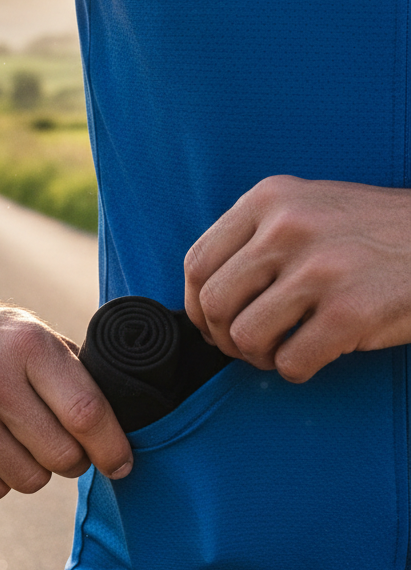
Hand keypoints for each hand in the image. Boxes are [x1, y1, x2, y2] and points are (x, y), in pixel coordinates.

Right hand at [0, 299, 133, 499]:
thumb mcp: (37, 335)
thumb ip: (77, 379)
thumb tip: (118, 436)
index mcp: (28, 346)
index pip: (86, 414)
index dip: (112, 448)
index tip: (120, 463)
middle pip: (62, 456)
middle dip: (75, 459)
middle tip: (63, 444)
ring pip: (29, 480)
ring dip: (36, 469)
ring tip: (22, 441)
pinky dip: (1, 477)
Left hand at [184, 175, 410, 382]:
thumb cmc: (374, 234)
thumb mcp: (307, 208)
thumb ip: (253, 239)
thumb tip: (202, 298)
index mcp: (268, 199)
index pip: (197, 264)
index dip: (196, 306)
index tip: (212, 323)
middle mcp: (288, 227)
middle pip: (214, 304)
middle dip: (224, 337)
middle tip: (249, 345)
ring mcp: (321, 269)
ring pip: (245, 337)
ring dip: (259, 357)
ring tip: (283, 348)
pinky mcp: (351, 311)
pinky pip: (291, 362)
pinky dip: (296, 370)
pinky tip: (315, 355)